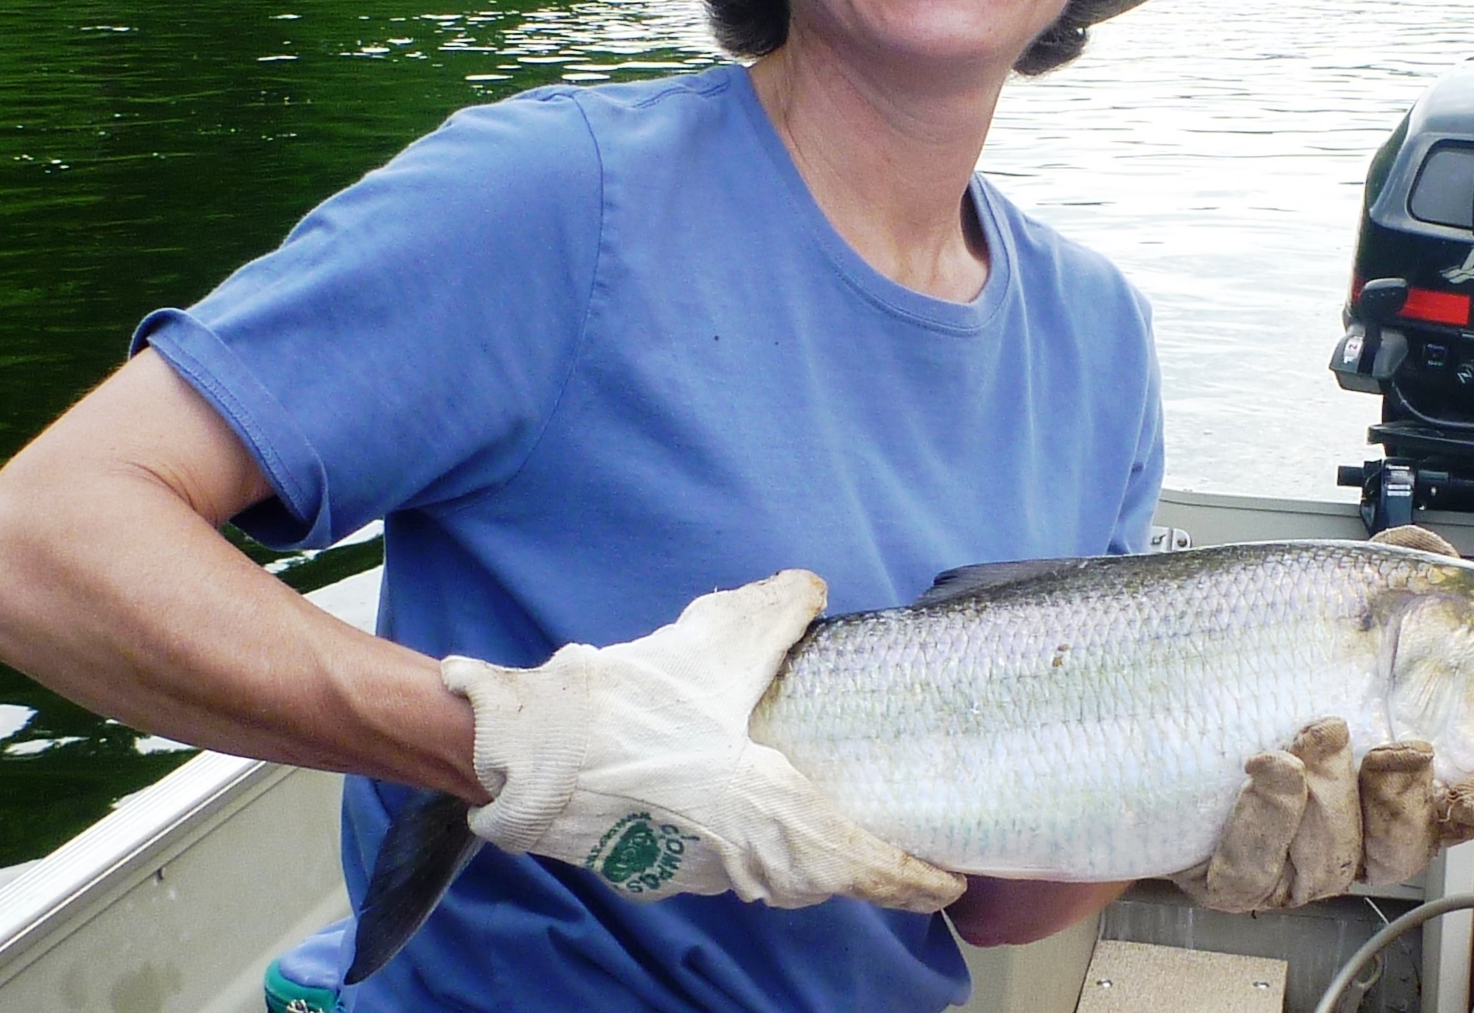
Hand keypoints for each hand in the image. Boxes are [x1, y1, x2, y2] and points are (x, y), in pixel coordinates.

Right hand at [440, 570, 965, 912]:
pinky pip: (732, 858)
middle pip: (818, 877)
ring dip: (810, 857)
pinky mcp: (655, 861)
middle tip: (900, 848)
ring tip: (837, 826)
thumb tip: (813, 591)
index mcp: (769, 813)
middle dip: (863, 868)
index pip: (860, 865)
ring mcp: (693, 866)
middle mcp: (740, 856)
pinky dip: (762, 842)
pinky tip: (756, 802)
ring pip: (773, 871)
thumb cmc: (628, 705)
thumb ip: (776, 612)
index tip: (949, 883)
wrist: (523, 751)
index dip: (910, 877)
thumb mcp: (714, 640)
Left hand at [1172, 527, 1473, 911]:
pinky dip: (1265, 821)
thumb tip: (1435, 549)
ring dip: (1329, 796)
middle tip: (1399, 746)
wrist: (1132, 682)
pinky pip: (1250, 870)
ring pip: (1330, 860)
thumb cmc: (1237, 650)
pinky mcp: (1216, 868)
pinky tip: (1265, 770)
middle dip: (1405, 798)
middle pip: (1399, 848)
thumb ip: (1386, 572)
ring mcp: (1278, 853)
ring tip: (1310, 734)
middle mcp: (1336, 825)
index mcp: (1379, 779)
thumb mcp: (1320, 600)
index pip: (1454, 808)